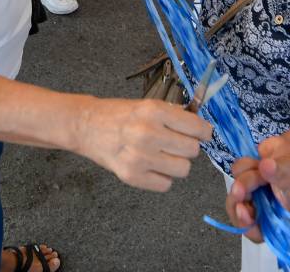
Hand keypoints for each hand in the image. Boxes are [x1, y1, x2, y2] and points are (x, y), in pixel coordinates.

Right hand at [77, 98, 211, 191]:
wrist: (86, 125)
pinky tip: (152, 167)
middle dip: (187, 147)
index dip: (203, 132)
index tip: (202, 134)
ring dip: (176, 163)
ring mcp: (139, 157)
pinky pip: (166, 185)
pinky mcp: (131, 176)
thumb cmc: (118, 114)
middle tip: (175, 143)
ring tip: (162, 155)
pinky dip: (162, 178)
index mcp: (154, 111)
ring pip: (183, 169)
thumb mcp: (147, 105)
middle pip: (192, 150)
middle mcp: (148, 134)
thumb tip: (201, 128)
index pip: (197, 128)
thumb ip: (173, 116)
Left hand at [226, 125, 289, 241]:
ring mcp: (254, 192)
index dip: (246, 225)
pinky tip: (259, 160)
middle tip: (241, 186)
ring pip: (236, 189)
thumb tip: (266, 167)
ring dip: (247, 175)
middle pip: (240, 213)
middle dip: (239, 198)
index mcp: (277, 217)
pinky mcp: (247, 176)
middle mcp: (263, 208)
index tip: (242, 208)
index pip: (257, 233)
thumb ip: (277, 172)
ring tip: (264, 166)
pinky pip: (236, 171)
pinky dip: (246, 163)